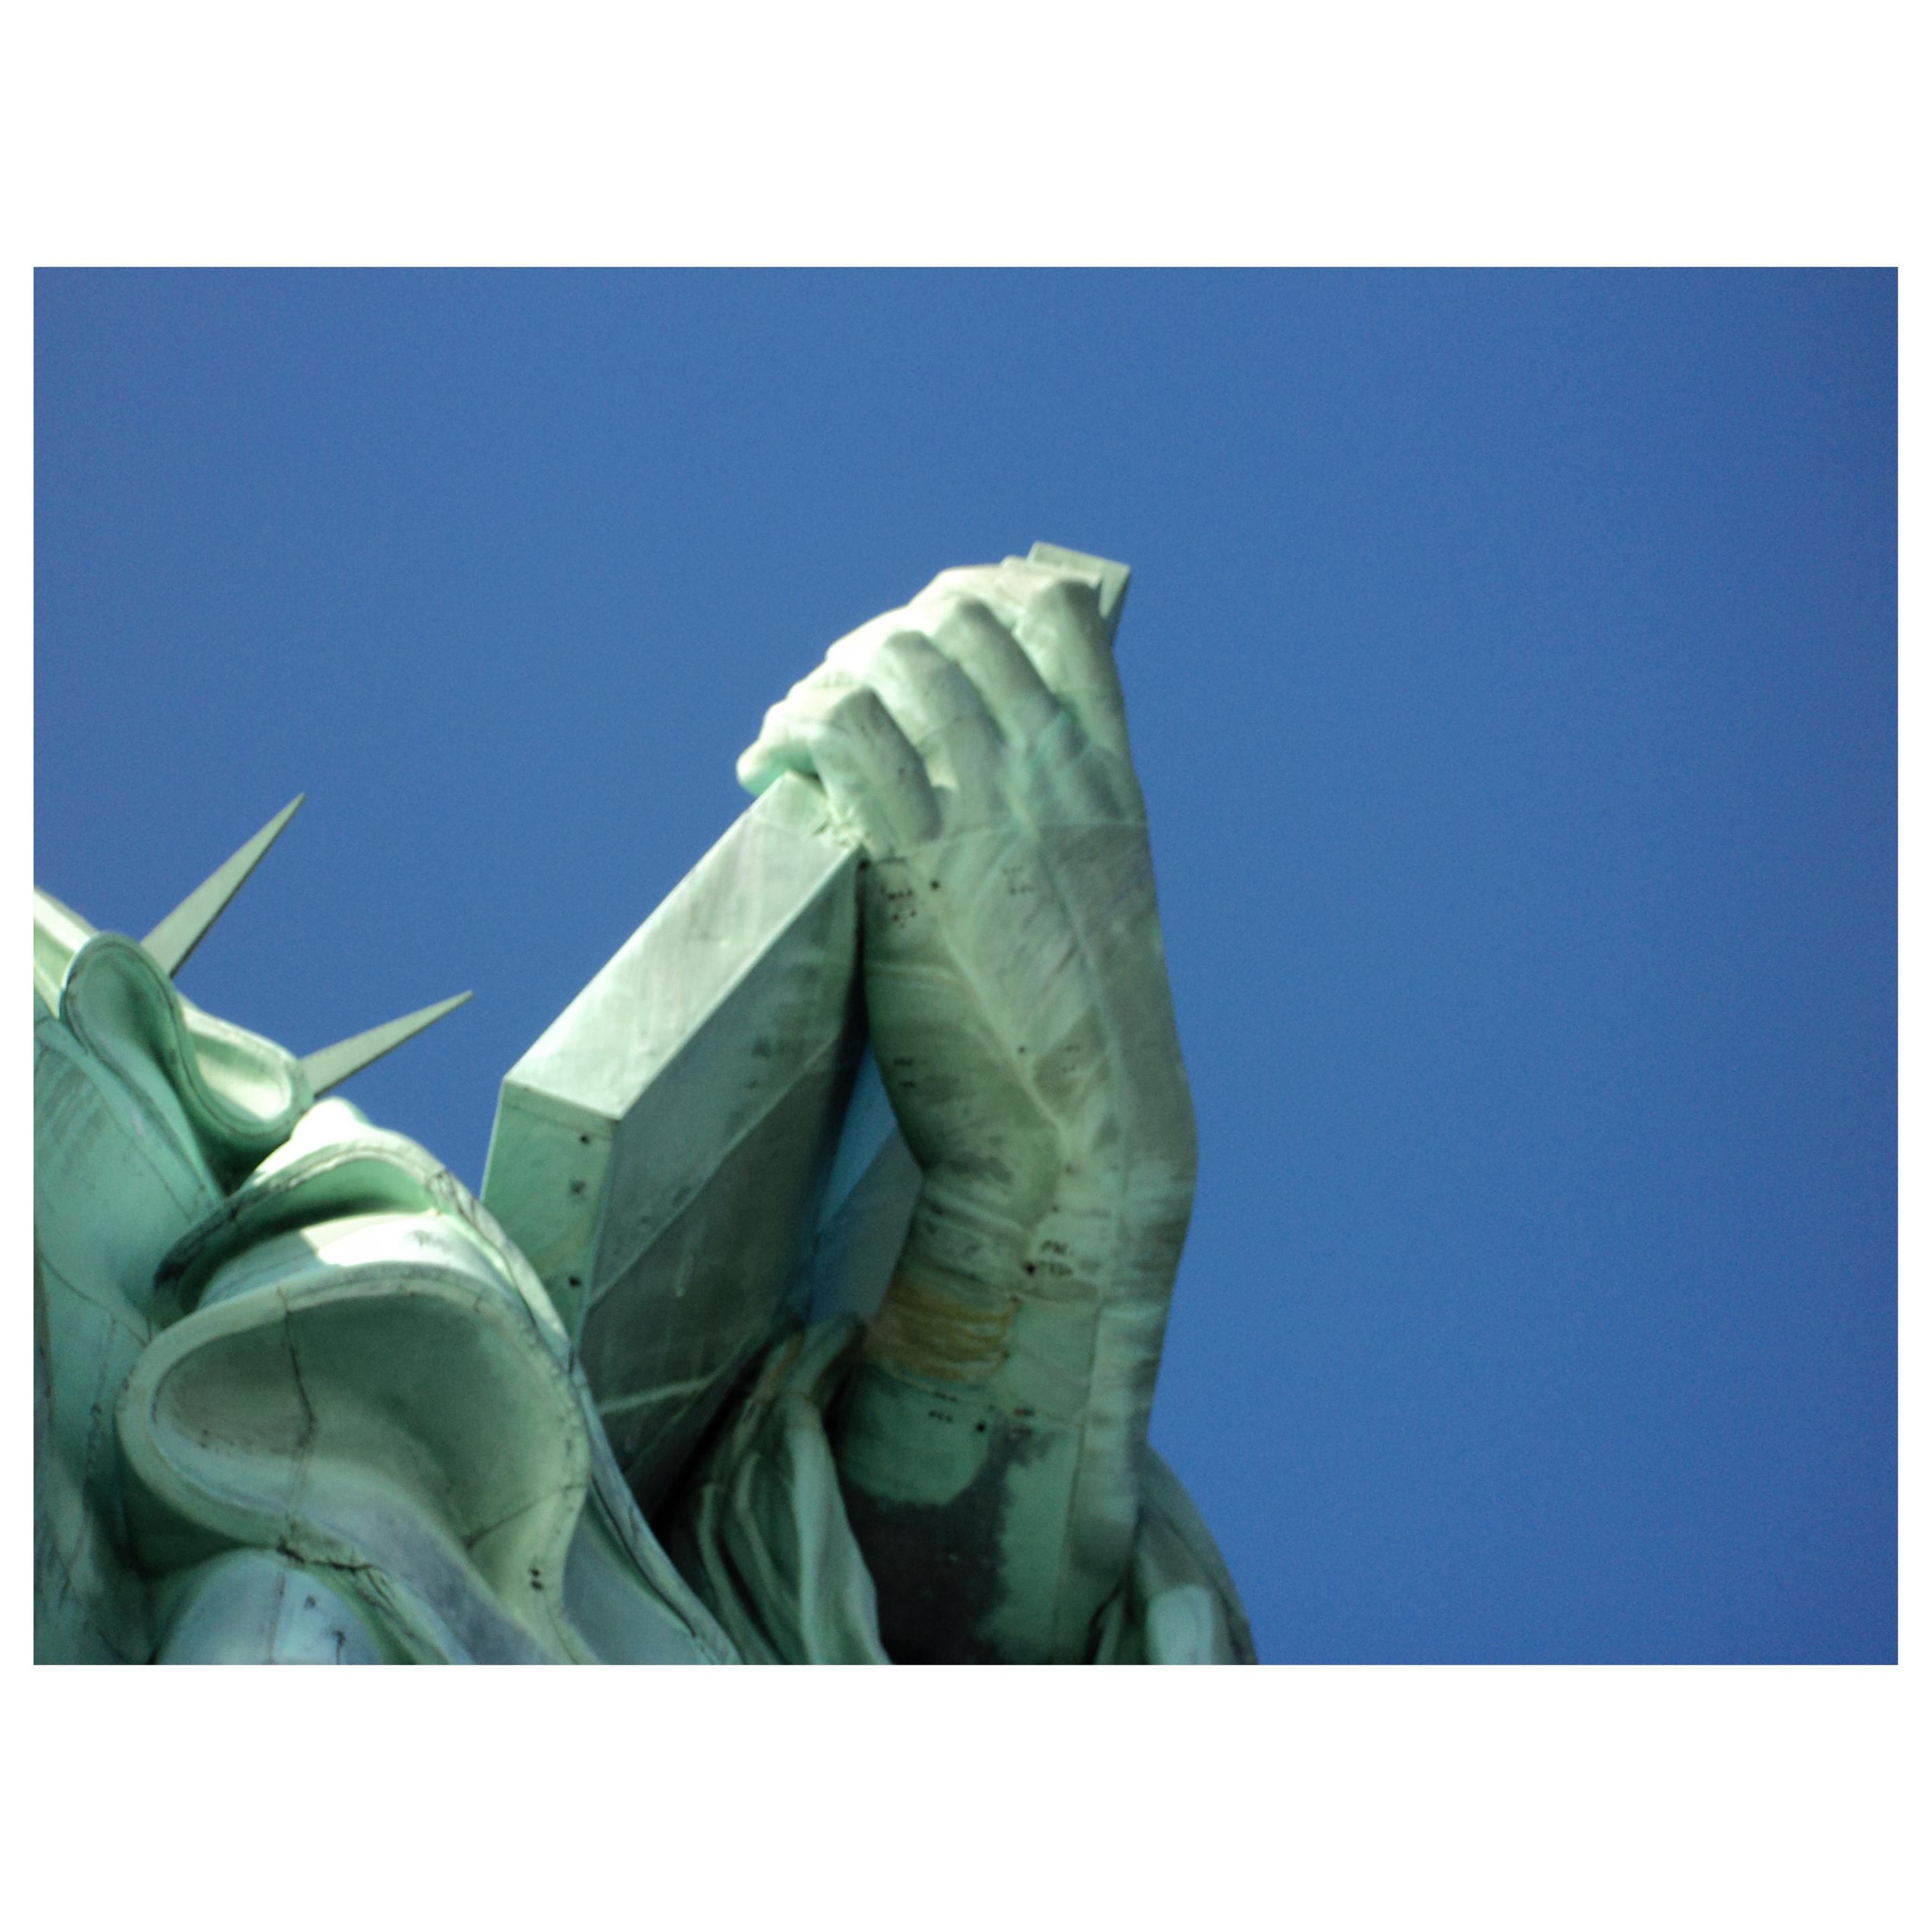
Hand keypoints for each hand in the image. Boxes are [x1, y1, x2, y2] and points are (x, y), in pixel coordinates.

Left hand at [737, 557, 1195, 1662]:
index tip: (916, 629)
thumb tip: (963, 794)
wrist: (1079, 1136)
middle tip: (830, 694)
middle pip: (956, 620)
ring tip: (788, 733)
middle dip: (877, 640)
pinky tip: (765, 768)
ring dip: (823, 681)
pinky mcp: (916, 856)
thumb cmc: (1073, 1046)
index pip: (1057, 616)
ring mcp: (989, 806)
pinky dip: (791, 728)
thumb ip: (1046, 835)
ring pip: (892, 660)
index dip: (973, 599)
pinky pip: (840, 729)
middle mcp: (1053, 771)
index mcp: (1107, 778)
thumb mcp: (1091, 910)